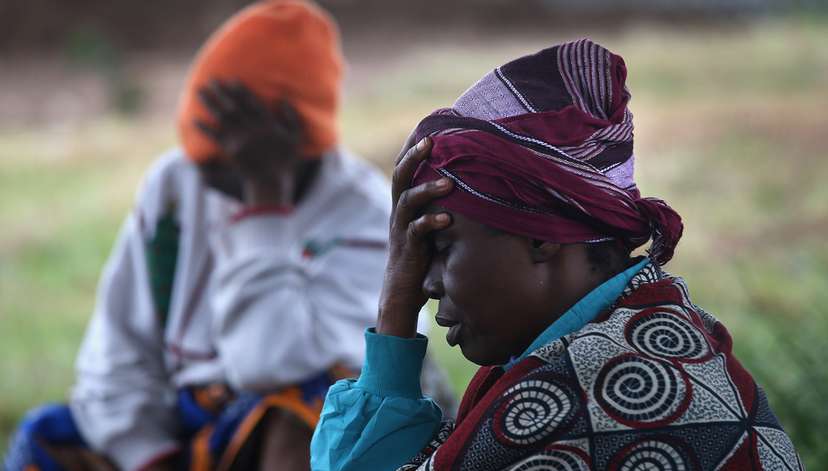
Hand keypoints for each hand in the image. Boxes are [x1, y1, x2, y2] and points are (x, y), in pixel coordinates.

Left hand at [195, 79, 302, 205]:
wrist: (270, 181)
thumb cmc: (284, 160)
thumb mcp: (295, 137)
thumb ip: (292, 117)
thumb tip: (284, 98)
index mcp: (267, 123)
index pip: (251, 102)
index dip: (241, 90)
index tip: (231, 80)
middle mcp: (251, 128)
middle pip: (233, 105)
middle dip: (221, 91)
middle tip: (211, 79)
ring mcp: (239, 138)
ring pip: (221, 116)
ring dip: (209, 103)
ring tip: (199, 92)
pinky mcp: (230, 150)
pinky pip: (214, 136)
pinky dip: (203, 128)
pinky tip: (194, 120)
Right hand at [376, 130, 452, 337]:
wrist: (403, 288)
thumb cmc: (424, 252)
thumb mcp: (432, 220)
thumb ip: (443, 201)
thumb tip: (474, 179)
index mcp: (405, 201)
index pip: (405, 166)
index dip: (413, 145)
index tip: (428, 123)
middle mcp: (400, 210)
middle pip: (400, 175)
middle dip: (413, 156)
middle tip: (431, 141)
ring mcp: (402, 228)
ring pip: (408, 201)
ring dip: (427, 189)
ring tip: (449, 182)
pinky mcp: (408, 247)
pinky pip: (416, 232)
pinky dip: (430, 223)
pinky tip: (446, 220)